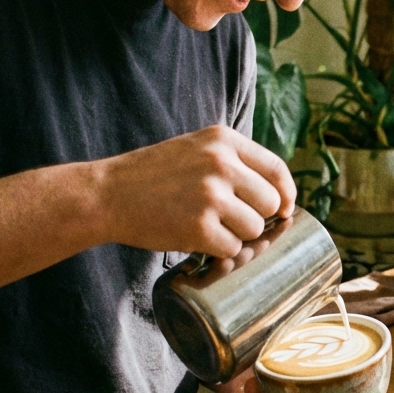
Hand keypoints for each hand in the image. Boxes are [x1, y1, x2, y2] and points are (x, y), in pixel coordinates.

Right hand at [92, 125, 296, 256]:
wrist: (107, 194)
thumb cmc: (153, 175)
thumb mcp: (195, 148)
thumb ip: (233, 162)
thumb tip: (280, 196)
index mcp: (224, 140)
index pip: (276, 170)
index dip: (286, 194)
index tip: (284, 209)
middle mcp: (221, 163)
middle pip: (270, 204)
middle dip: (257, 219)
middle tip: (231, 222)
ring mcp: (211, 195)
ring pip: (254, 229)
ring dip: (237, 236)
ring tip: (208, 228)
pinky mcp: (199, 227)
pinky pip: (231, 249)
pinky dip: (218, 252)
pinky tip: (197, 240)